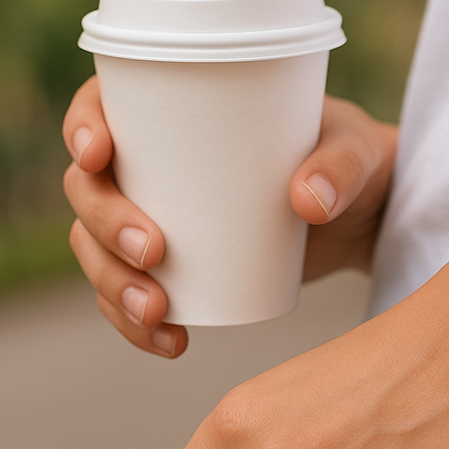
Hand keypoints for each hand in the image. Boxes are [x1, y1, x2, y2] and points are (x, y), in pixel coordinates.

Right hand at [62, 78, 396, 356]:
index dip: (83, 128)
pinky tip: (168, 341)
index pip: (101, 107)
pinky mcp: (177, 267)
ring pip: (101, 250)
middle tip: (154, 253)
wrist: (365, 216)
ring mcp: (158, 218)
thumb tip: (309, 203)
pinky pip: (131, 295)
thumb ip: (341, 167)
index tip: (99, 157)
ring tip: (158, 312)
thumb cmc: (353, 161)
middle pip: (91, 191)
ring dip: (112, 285)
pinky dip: (135, 323)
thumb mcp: (356, 152)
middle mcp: (152, 164)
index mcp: (175, 111)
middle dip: (106, 226)